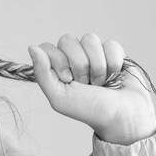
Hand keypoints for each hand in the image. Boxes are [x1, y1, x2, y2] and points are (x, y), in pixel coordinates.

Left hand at [28, 34, 155, 144]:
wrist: (123, 116)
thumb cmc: (91, 110)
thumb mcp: (59, 97)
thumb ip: (42, 73)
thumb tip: (32, 47)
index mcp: (57, 69)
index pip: (48, 47)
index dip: (58, 60)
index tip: (67, 79)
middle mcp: (74, 59)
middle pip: (68, 40)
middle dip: (79, 64)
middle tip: (86, 83)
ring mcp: (94, 54)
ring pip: (90, 39)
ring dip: (97, 65)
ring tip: (101, 82)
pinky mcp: (114, 53)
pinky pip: (110, 44)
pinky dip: (113, 62)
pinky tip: (114, 76)